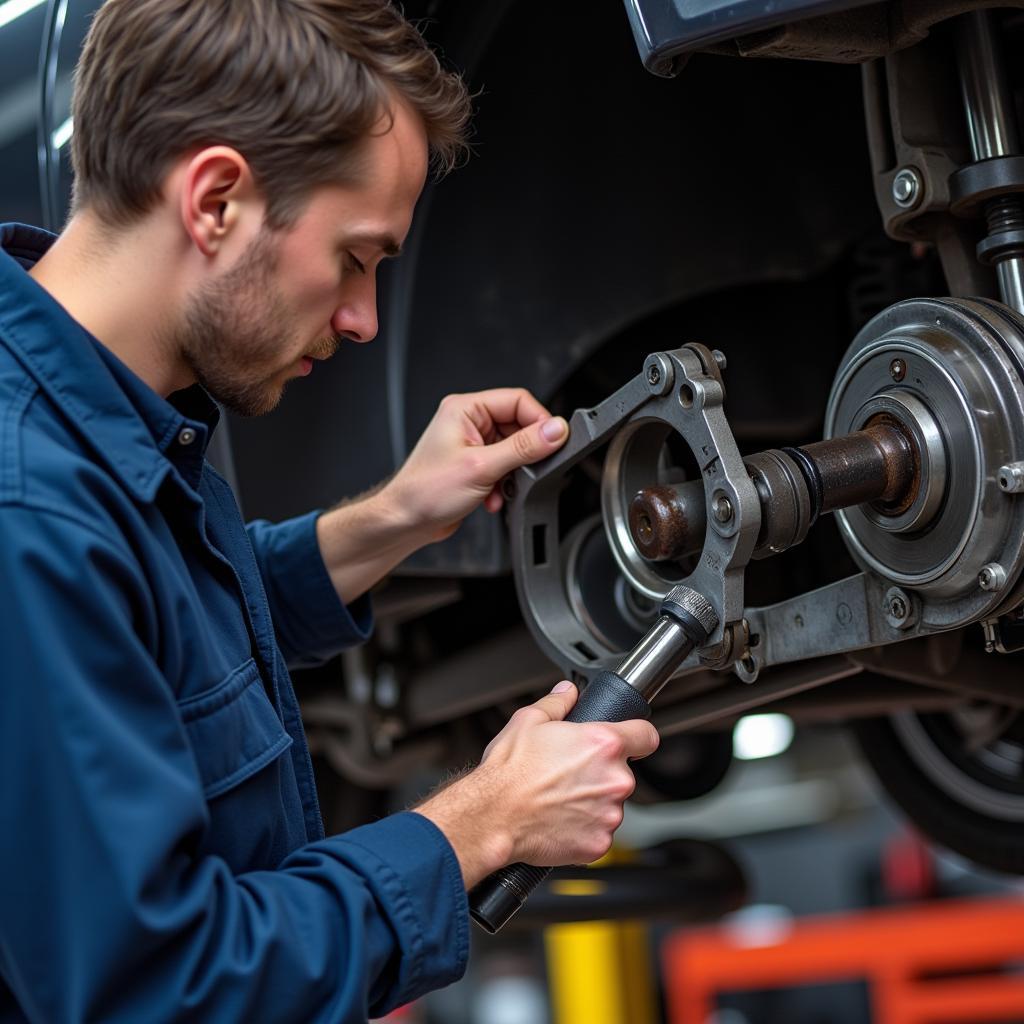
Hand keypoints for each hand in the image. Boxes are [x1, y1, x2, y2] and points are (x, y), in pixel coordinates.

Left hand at [383, 389, 568, 543]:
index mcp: (465, 408)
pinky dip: (505, 484)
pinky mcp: (474, 464)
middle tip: (526, 470)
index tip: (554, 441)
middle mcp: (468, 422)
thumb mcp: (482, 467)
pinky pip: (505, 467)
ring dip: (514, 473)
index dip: (539, 421)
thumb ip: (523, 447)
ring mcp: (471, 444)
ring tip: (502, 487)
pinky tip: (493, 497)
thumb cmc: (425, 491)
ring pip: (514, 450)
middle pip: (518, 425)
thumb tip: (555, 431)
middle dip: (524, 454)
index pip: (518, 400)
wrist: (405, 522)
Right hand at [416, 682, 659, 887]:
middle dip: (601, 773)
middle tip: (569, 774)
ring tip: (560, 798)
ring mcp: (609, 815)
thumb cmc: (508, 772)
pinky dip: (584, 828)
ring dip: (593, 801)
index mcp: (604, 744)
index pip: (646, 736)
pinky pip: (599, 832)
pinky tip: (559, 819)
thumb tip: (568, 692)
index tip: (631, 741)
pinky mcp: (599, 844)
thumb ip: (558, 702)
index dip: (637, 736)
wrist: (492, 816)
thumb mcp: (529, 720)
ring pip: (611, 804)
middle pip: (622, 772)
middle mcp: (614, 780)